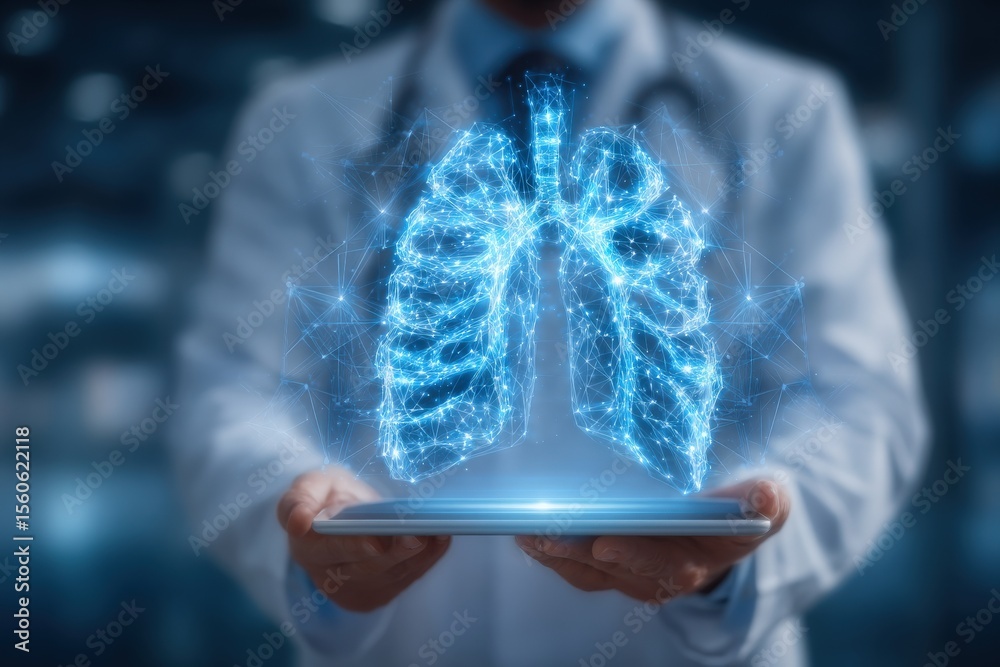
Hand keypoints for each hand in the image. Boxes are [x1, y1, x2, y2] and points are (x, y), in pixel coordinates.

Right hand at [278, 469, 450, 611]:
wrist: (336, 518)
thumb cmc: (324, 498)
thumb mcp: (307, 487)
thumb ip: (298, 500)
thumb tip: (299, 521)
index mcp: (308, 549)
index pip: (330, 550)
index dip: (354, 546)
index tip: (375, 540)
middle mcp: (331, 577)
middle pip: (367, 568)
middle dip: (395, 553)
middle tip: (416, 536)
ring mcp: (358, 589)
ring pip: (392, 574)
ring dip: (418, 555)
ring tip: (437, 531)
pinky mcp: (382, 592)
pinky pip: (408, 577)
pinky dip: (428, 557)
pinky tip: (441, 537)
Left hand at [515, 479, 789, 601]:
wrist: (730, 528)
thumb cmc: (742, 506)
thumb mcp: (766, 500)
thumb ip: (765, 500)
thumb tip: (764, 495)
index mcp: (709, 557)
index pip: (674, 563)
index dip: (640, 555)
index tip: (608, 544)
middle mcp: (669, 574)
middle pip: (620, 569)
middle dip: (580, 552)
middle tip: (545, 533)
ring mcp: (638, 572)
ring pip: (592, 570)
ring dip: (557, 551)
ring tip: (526, 529)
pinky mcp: (612, 563)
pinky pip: (578, 563)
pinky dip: (552, 547)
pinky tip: (527, 529)